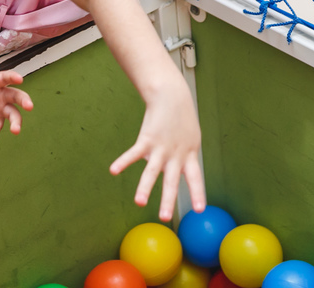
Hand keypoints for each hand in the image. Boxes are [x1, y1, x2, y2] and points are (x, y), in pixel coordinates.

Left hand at [0, 68, 32, 149]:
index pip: (5, 77)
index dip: (12, 77)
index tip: (20, 78)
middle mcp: (1, 93)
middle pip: (16, 96)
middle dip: (23, 100)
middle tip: (29, 106)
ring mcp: (1, 106)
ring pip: (12, 114)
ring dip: (16, 122)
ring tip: (16, 131)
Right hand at [109, 79, 205, 221]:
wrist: (172, 96)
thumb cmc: (181, 117)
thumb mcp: (191, 137)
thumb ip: (184, 155)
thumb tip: (174, 169)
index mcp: (189, 155)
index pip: (195, 179)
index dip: (197, 194)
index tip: (199, 210)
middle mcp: (175, 155)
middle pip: (171, 181)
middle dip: (167, 199)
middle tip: (164, 217)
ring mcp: (160, 148)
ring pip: (151, 171)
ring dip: (144, 187)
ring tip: (138, 202)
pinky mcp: (146, 140)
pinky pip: (133, 153)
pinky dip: (123, 162)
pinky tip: (114, 170)